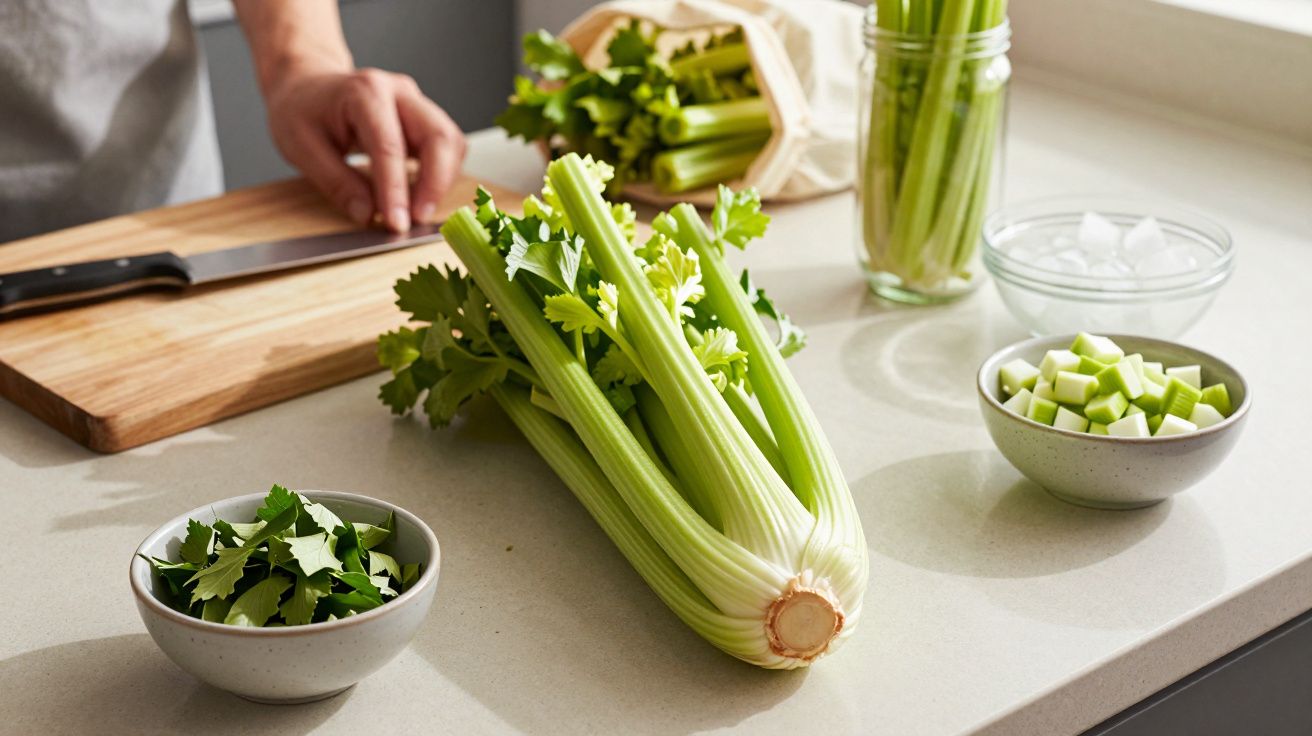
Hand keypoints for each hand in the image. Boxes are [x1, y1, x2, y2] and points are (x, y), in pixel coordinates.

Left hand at [265, 68, 466, 231]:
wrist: (306, 85)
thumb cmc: (300, 111)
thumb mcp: (301, 148)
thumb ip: (336, 183)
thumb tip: (368, 215)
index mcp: (364, 92)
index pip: (390, 146)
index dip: (396, 189)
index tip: (397, 224)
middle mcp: (398, 92)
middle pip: (439, 135)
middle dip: (435, 183)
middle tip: (417, 219)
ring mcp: (416, 103)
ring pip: (451, 142)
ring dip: (443, 181)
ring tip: (418, 211)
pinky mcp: (423, 120)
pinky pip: (447, 147)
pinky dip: (441, 175)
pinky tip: (421, 196)